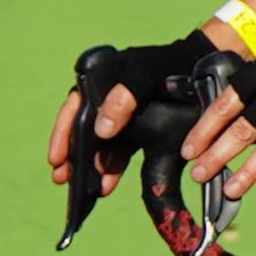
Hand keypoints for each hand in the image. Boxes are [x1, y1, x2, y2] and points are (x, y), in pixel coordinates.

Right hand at [48, 32, 220, 189]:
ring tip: (84, 189)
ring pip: (99, 144)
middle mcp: (105, 98)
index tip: (56, 158)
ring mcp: (121, 115)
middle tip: (61, 178)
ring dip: (91, 166)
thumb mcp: (143, 76)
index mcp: (100, 81)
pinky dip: (112, 166)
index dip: (62, 134)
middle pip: (82, 130)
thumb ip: (123, 97)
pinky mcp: (136, 129)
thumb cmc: (167, 66)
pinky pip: (119, 150)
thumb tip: (101, 130)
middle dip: (72, 156)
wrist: (199, 70)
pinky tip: (107, 184)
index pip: (73, 109)